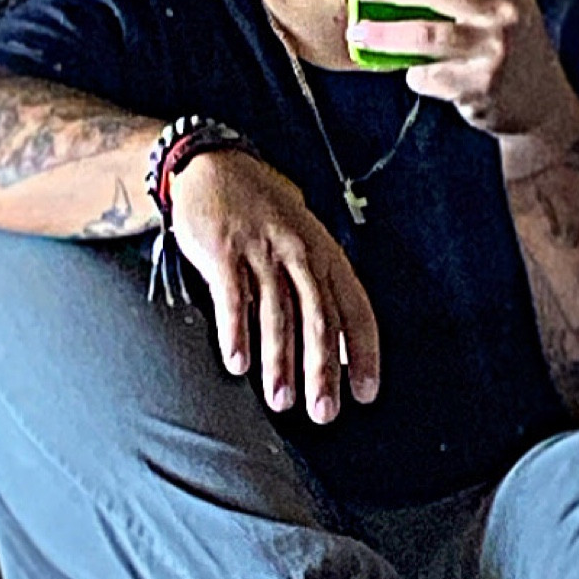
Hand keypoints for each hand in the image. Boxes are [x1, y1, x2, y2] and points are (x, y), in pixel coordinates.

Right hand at [168, 149, 379, 422]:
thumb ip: (318, 288)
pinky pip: (232, 298)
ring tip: (279, 401)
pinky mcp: (224, 251)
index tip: (366, 392)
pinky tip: (237, 364)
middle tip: (323, 413)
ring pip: (277, 314)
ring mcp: (261, 250)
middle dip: (322, 370)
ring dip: (279, 362)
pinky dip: (236, 333)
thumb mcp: (301, 239)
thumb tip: (338, 348)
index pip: (355, 309)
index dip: (364, 353)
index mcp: (325, 253)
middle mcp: (299, 252)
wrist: (212, 165)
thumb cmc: (262, 212)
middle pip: (318, 318)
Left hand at [351, 0, 578, 138]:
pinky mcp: (478, 87)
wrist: (540, 98)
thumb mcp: (500, 0)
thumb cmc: (504, 38)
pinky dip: (413, 73)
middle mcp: (504, 12)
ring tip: (359, 32)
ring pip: (428, 36)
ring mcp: (493, 51)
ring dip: (386, 34)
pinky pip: (429, 75)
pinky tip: (411, 70)